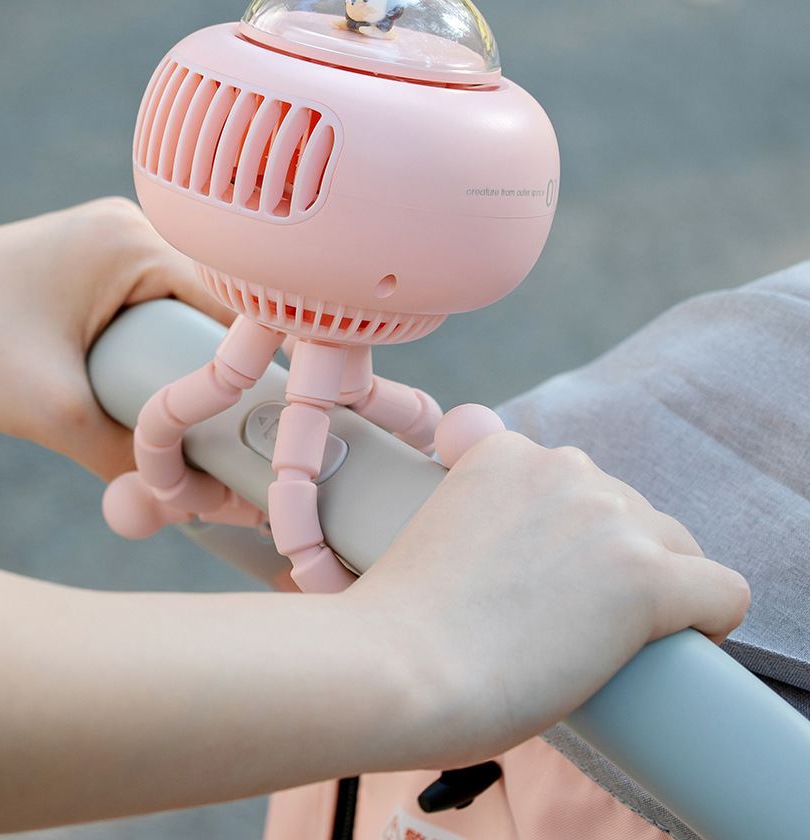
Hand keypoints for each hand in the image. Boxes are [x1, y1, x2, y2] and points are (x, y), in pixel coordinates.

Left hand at [0, 198, 231, 478]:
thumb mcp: (51, 408)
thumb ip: (124, 456)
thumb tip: (185, 499)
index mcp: (134, 241)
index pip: (229, 306)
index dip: (248, 368)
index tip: (256, 423)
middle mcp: (133, 229)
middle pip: (209, 309)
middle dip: (212, 371)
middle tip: (220, 431)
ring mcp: (112, 242)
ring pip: (180, 310)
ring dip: (182, 361)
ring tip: (184, 416)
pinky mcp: (93, 263)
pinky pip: (149, 307)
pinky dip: (154, 348)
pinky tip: (148, 385)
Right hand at [344, 431, 750, 769]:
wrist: (396, 666)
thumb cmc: (403, 623)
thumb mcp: (438, 530)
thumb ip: (483, 514)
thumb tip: (524, 555)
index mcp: (506, 452)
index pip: (579, 487)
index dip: (575, 537)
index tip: (556, 579)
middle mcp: (561, 467)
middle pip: (630, 512)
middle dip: (614, 561)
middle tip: (573, 621)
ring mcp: (606, 517)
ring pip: (676, 547)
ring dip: (655, 587)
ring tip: (611, 642)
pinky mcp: (644, 576)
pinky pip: (721, 591)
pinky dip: (711, 619)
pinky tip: (685, 643)